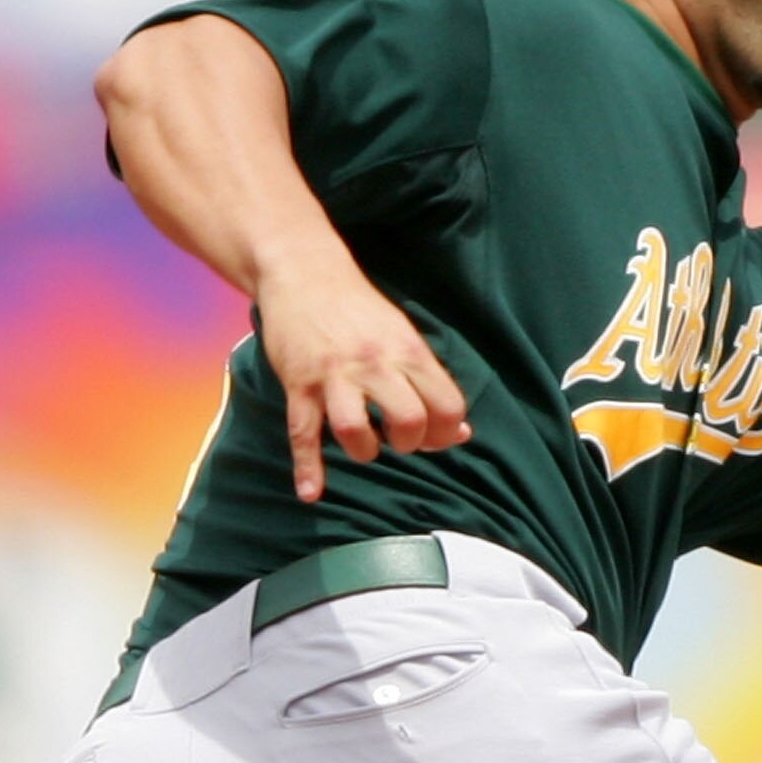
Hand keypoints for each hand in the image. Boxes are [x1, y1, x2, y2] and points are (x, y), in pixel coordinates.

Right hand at [256, 256, 468, 503]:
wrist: (303, 270)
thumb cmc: (360, 309)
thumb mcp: (404, 336)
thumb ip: (431, 382)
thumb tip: (462, 432)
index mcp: (409, 352)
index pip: (447, 406)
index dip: (446, 433)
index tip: (433, 435)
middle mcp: (376, 364)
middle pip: (408, 422)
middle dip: (408, 444)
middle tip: (397, 438)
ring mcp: (335, 374)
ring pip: (356, 431)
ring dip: (365, 451)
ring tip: (364, 445)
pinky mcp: (299, 383)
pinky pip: (303, 433)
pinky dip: (307, 468)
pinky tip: (311, 493)